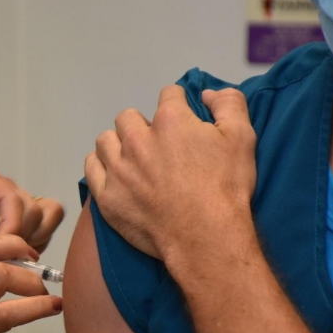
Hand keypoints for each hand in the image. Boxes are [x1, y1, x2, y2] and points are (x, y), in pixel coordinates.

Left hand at [0, 163, 64, 251]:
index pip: (15, 203)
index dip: (13, 229)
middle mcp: (6, 191)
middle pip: (37, 214)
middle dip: (22, 241)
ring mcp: (12, 207)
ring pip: (46, 221)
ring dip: (33, 244)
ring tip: (5, 259)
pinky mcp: (14, 221)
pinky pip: (40, 231)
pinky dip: (33, 247)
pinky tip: (8, 258)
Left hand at [85, 85, 256, 262]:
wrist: (205, 238)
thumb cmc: (225, 188)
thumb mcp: (242, 138)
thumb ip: (229, 104)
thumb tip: (208, 94)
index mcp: (170, 120)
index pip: (168, 95)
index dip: (179, 105)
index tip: (183, 121)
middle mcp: (137, 140)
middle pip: (128, 118)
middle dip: (142, 126)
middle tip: (158, 146)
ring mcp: (118, 168)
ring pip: (106, 141)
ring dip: (118, 145)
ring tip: (133, 160)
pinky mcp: (106, 195)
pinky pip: (91, 168)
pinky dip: (100, 166)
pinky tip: (114, 173)